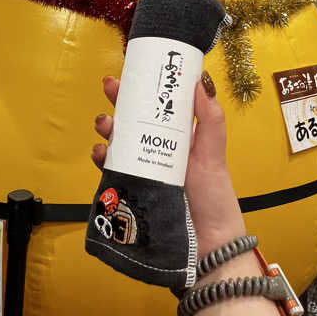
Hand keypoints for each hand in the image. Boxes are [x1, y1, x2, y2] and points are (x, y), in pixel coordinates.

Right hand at [91, 74, 246, 256]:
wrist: (206, 246)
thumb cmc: (214, 200)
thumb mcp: (214, 153)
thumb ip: (210, 119)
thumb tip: (201, 79)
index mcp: (177, 139)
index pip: (157, 106)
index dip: (144, 88)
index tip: (132, 69)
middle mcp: (156, 151)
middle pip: (132, 120)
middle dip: (118, 102)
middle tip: (110, 87)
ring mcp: (141, 170)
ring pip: (117, 142)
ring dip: (107, 128)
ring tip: (105, 123)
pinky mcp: (129, 190)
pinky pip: (109, 169)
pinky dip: (102, 158)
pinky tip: (102, 152)